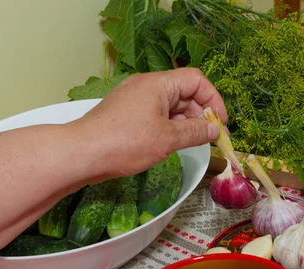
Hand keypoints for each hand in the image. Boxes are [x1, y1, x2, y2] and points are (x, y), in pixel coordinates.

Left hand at [72, 67, 226, 178]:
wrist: (82, 154)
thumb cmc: (125, 142)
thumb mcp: (168, 138)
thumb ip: (195, 133)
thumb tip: (214, 130)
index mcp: (158, 84)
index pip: (196, 80)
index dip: (214, 100)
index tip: (220, 123)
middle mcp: (147, 86)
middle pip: (184, 92)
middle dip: (201, 113)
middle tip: (210, 137)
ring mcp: (135, 100)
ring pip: (170, 106)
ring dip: (186, 122)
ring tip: (193, 143)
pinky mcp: (127, 115)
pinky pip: (156, 115)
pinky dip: (169, 127)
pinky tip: (172, 144)